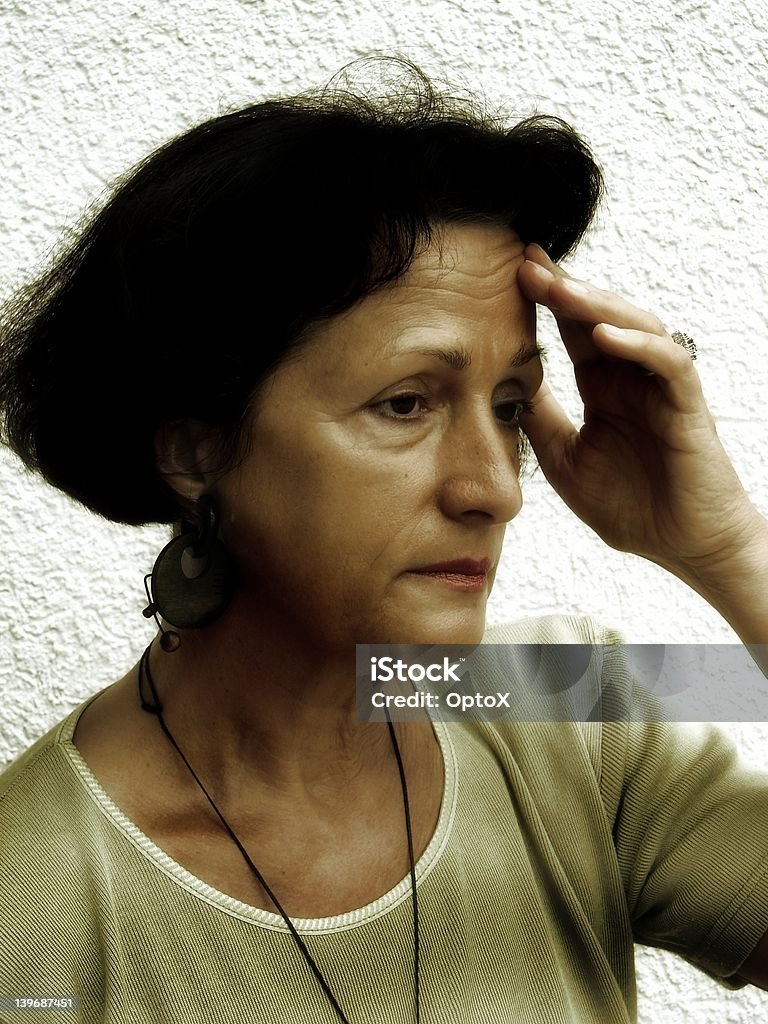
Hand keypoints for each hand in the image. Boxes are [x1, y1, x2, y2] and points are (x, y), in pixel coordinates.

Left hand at [516, 243, 762, 581]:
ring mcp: (661, 388)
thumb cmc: (631, 507)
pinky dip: (639, 346)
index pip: (571, 332)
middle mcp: (631, 378)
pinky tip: (605, 336)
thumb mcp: (564, 460)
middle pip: (599, 317)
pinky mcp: (688, 407)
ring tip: (559, 288)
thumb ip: (540, 420)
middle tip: (526, 261)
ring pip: (635, 327)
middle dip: (564, 288)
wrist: (683, 548)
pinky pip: (669, 363)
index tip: (509, 272)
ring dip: (597, 305)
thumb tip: (496, 385)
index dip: (545, 302)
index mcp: (602, 387)